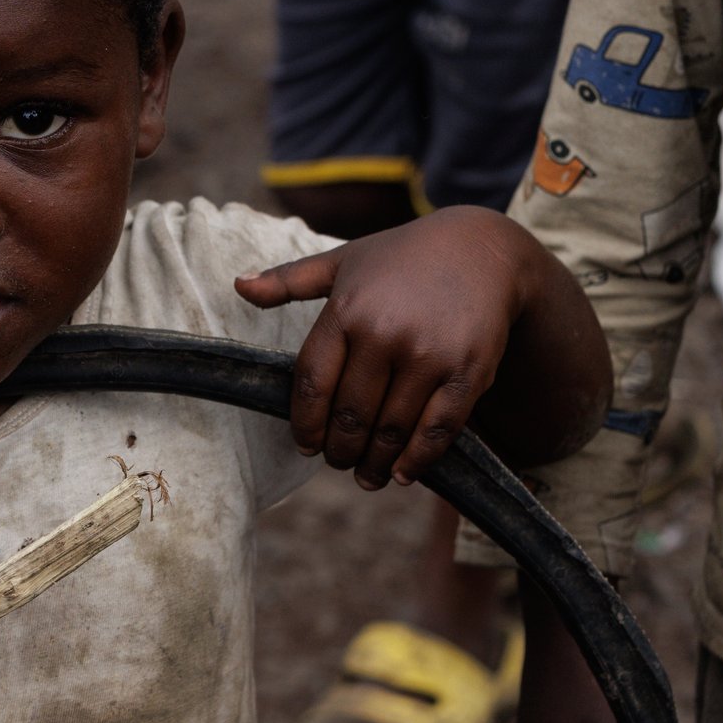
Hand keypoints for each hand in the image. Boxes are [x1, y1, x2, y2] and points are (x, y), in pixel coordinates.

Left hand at [236, 206, 532, 488]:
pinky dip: (417, 460)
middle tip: (338, 462)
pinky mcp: (467, 371)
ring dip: (374, 463)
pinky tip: (402, 474)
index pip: (312, 385)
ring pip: (391, 429)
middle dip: (340, 450)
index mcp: (346, 311)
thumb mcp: (342, 260)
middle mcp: (384, 334)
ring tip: (365, 476)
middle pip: (350, 415)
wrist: (483, 247)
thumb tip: (238, 286)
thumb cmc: (401, 257)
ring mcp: (428, 355)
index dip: (305, 425)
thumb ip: (289, 281)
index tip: (305, 445)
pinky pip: (437, 430)